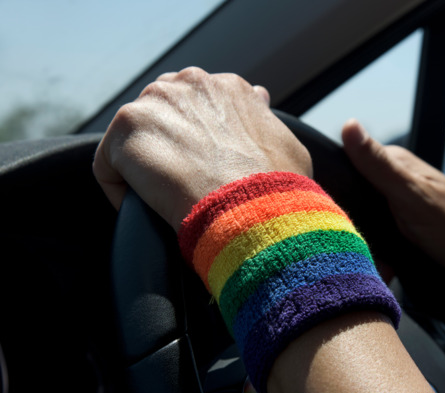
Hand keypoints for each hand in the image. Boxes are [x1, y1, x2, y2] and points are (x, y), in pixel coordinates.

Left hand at [93, 67, 311, 229]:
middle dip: (166, 146)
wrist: (254, 210)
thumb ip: (265, 118)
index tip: (201, 167)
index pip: (197, 104)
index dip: (196, 139)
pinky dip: (119, 190)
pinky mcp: (127, 129)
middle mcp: (192, 83)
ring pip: (135, 137)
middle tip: (179, 184)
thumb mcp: (288, 145)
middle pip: (161, 112)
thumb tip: (261, 101)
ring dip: (142, 166)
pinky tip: (141, 209)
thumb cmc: (277, 188)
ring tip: (160, 200)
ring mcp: (156, 102)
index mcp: (228, 88)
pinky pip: (109, 165)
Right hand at [341, 119, 444, 298]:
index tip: (334, 214)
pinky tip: (384, 267)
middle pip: (352, 200)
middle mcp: (396, 183)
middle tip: (359, 244)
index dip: (334, 188)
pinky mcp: (403, 233)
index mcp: (395, 164)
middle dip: (351, 225)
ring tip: (377, 260)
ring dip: (365, 245)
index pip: (347, 165)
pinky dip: (377, 257)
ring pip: (362, 225)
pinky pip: (377, 244)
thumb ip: (378, 164)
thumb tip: (349, 125)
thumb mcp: (411, 194)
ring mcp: (400, 209)